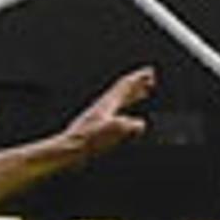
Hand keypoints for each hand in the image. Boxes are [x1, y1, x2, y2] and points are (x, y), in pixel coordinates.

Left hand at [40, 67, 154, 170]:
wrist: (69, 148)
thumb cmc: (87, 139)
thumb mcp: (113, 131)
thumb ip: (130, 126)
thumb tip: (141, 124)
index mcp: (107, 103)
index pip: (125, 85)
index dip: (138, 78)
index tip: (149, 71)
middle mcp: (103, 106)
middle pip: (123, 90)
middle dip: (138, 84)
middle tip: (150, 79)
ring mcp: (100, 115)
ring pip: (120, 100)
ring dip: (133, 95)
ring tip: (143, 93)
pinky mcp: (97, 125)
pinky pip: (117, 112)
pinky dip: (126, 110)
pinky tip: (129, 119)